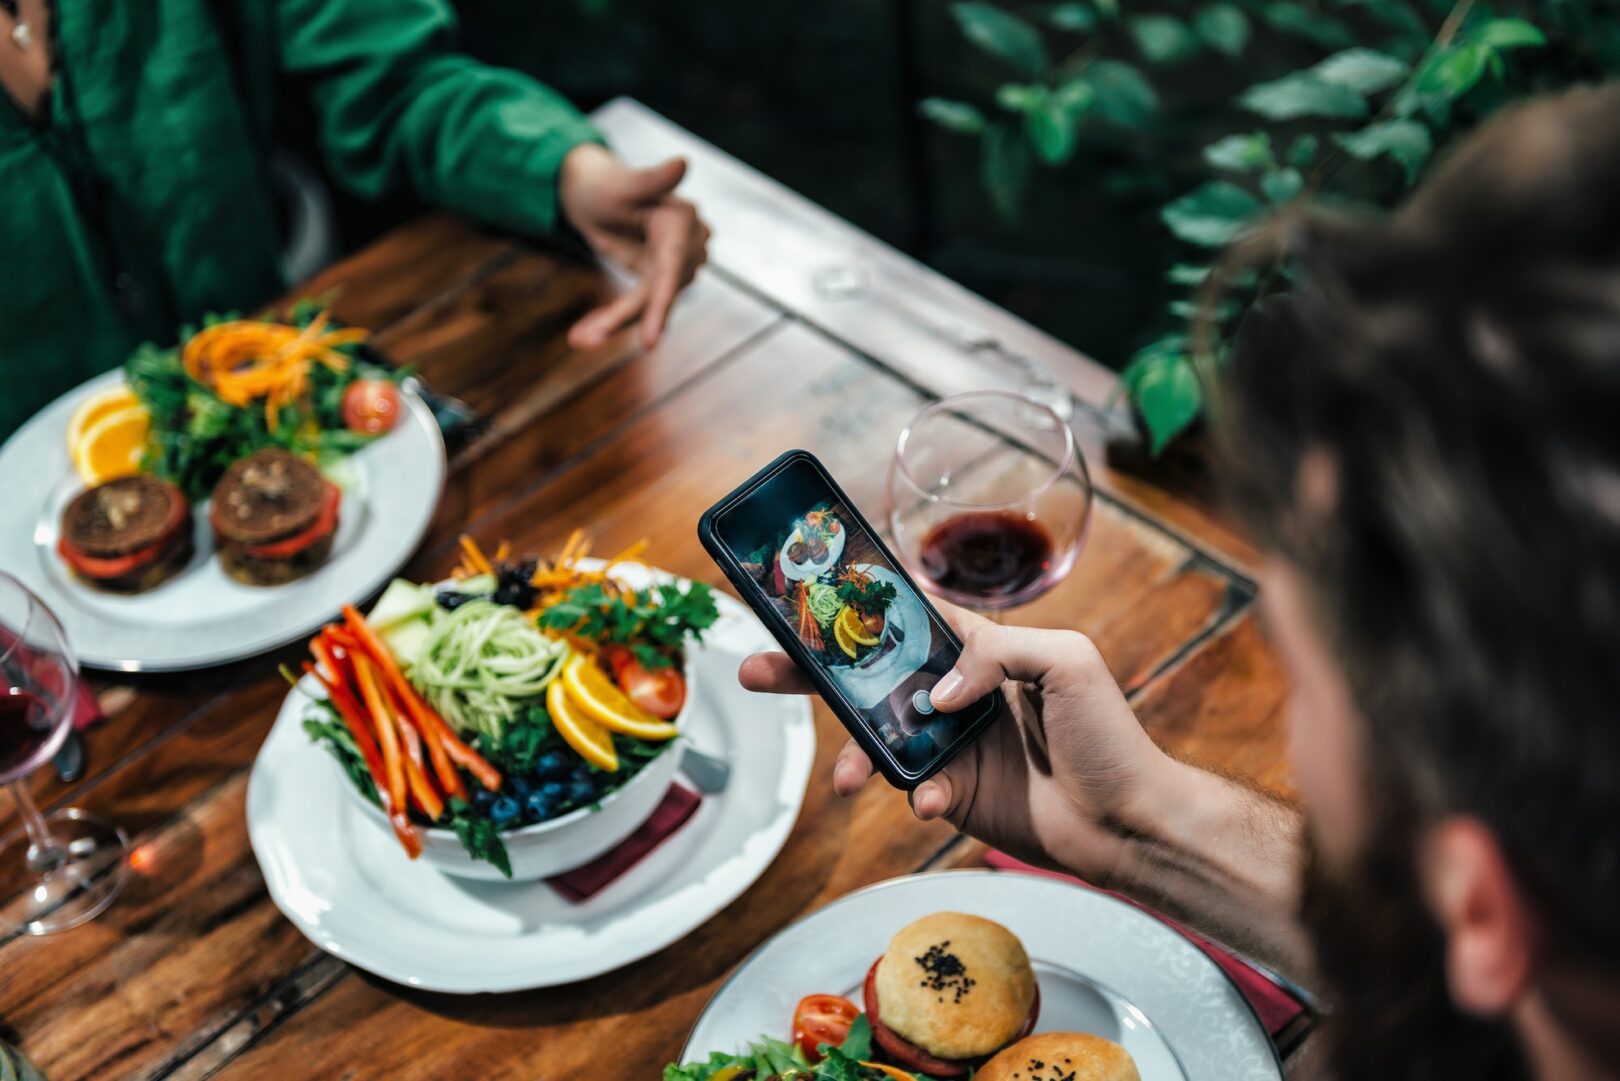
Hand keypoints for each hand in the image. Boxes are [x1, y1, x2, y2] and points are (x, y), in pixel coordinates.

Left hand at [558, 144, 710, 349]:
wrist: (592, 193)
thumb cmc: (604, 184)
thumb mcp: (622, 184)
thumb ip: (652, 179)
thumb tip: (682, 163)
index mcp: (681, 220)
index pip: (672, 269)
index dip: (662, 306)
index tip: (651, 341)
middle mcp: (687, 244)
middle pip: (658, 293)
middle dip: (622, 318)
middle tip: (583, 338)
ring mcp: (676, 263)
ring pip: (647, 305)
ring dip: (614, 323)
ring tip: (579, 338)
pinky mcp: (661, 277)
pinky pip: (641, 306)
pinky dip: (614, 319)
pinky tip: (586, 332)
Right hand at [738, 605, 1175, 884]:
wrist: (1127, 822)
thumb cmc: (1110, 734)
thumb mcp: (1068, 661)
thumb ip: (998, 652)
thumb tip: (936, 694)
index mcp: (981, 647)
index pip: (909, 614)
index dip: (860, 601)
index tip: (806, 591)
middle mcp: (956, 691)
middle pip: (869, 673)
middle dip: (809, 671)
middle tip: (756, 669)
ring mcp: (949, 742)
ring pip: (877, 737)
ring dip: (852, 752)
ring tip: (846, 779)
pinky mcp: (951, 791)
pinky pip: (910, 788)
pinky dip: (913, 794)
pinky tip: (934, 801)